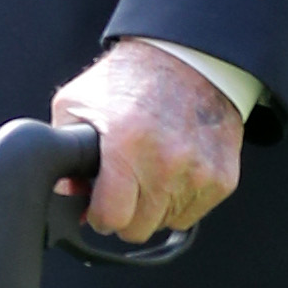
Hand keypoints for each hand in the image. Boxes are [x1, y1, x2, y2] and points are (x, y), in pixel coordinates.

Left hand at [53, 39, 244, 241]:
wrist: (188, 59)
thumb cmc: (132, 78)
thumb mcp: (78, 102)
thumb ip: (64, 150)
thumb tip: (67, 191)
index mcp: (127, 146)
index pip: (113, 218)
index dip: (100, 215)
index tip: (100, 206)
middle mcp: (167, 163)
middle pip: (139, 229)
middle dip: (126, 213)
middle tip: (124, 188)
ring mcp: (199, 173)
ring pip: (167, 223)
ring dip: (154, 207)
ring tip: (149, 172)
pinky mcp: (223, 178)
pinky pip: (194, 213)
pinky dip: (180, 199)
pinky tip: (173, 171)